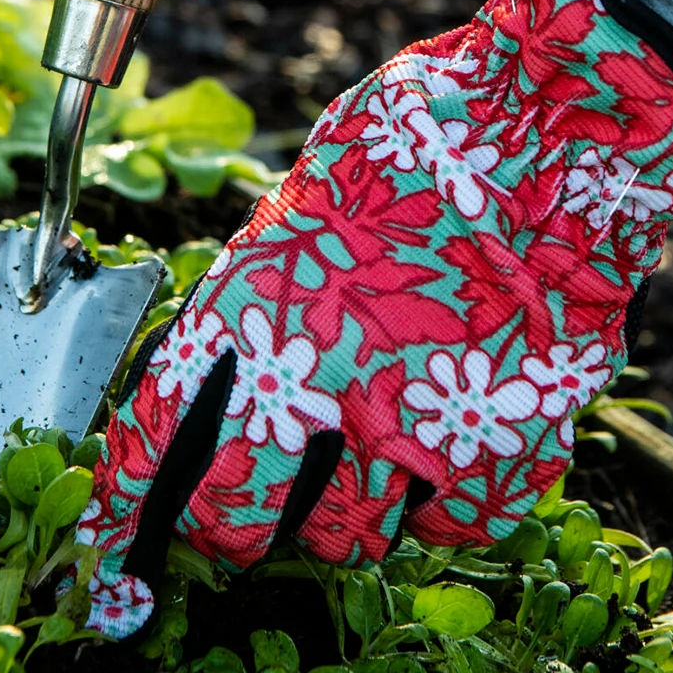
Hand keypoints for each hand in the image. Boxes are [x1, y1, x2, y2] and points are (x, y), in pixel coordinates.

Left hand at [74, 0, 672, 637]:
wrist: (557, 130)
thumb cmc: (422, 139)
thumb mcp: (299, 202)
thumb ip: (252, 298)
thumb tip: (209, 370)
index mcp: (255, 321)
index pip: (160, 449)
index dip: (129, 503)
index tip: (116, 531)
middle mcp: (324, 394)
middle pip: (239, 523)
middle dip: (228, 518)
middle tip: (245, 488)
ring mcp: (418, 435)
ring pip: (344, 542)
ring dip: (332, 512)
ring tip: (357, 445)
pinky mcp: (504, 456)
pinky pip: (444, 526)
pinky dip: (434, 499)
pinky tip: (439, 437)